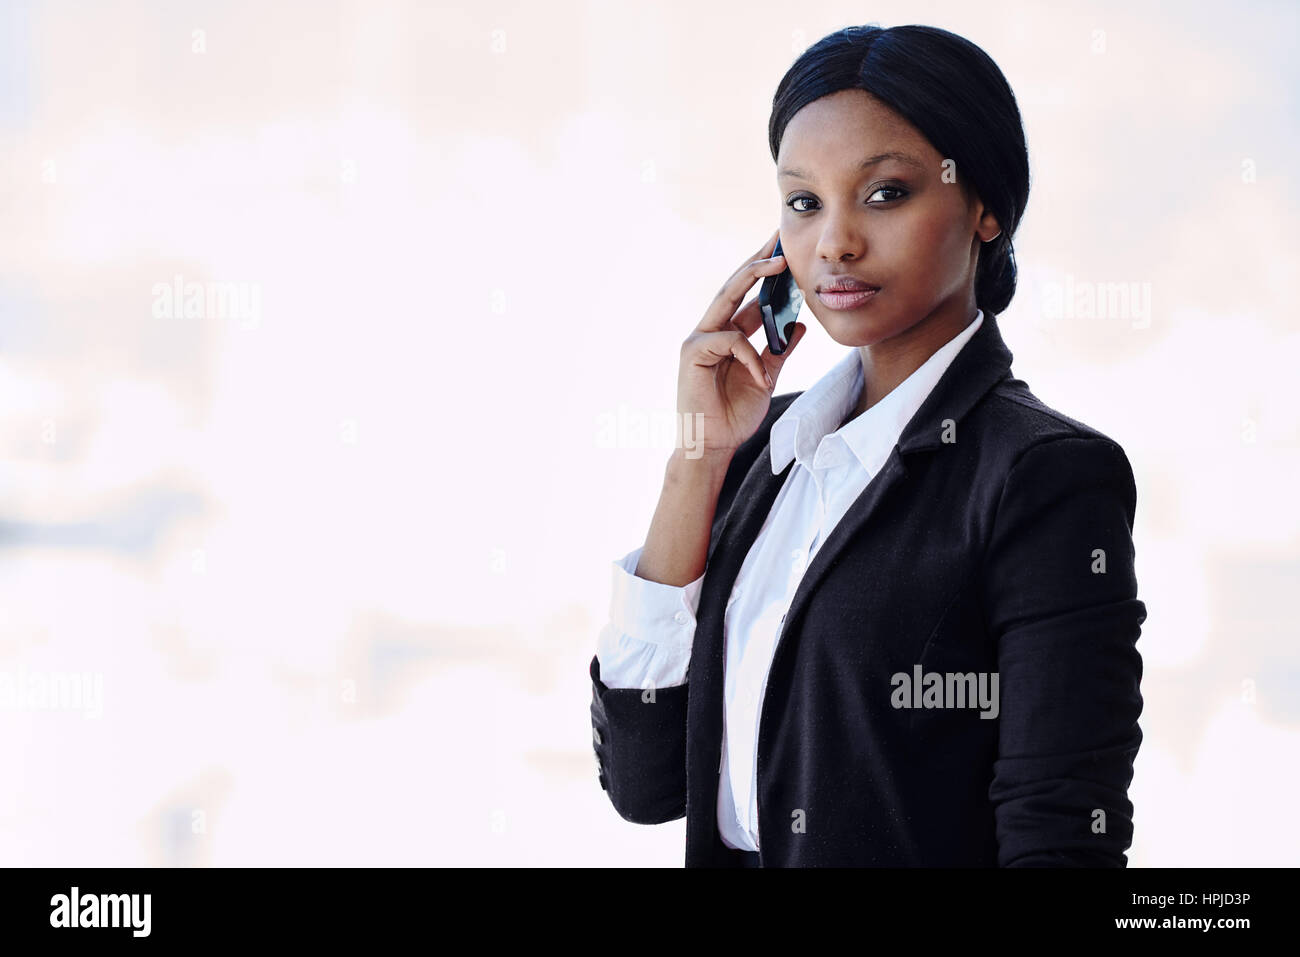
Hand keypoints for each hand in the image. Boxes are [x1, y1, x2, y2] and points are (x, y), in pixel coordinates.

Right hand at [676, 228, 807, 459]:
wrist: (714, 444)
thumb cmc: (734, 414)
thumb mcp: (766, 376)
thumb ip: (779, 351)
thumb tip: (800, 326)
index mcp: (727, 334)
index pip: (746, 295)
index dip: (764, 273)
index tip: (785, 250)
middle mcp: (710, 331)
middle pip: (734, 286)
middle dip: (757, 260)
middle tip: (778, 237)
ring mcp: (698, 340)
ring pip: (727, 299)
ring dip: (753, 277)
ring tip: (780, 265)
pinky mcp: (692, 354)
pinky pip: (728, 340)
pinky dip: (750, 354)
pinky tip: (761, 376)